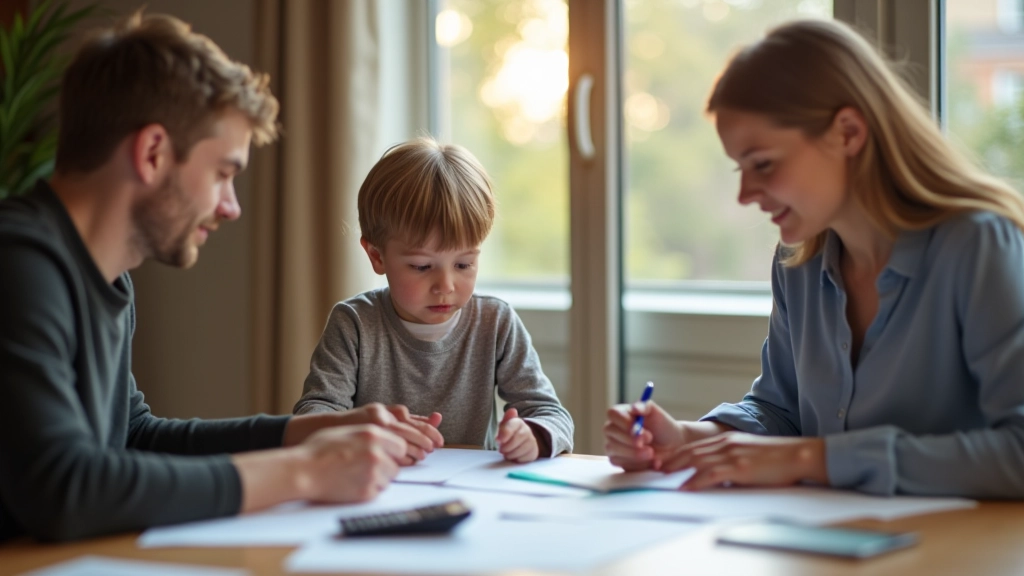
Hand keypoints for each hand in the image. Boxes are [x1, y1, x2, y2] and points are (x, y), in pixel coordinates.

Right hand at [234, 424, 407, 511]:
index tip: (386, 456)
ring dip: (378, 479)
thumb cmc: (318, 451)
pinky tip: (352, 484)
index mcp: (373, 434)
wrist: (303, 471)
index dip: (393, 453)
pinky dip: (369, 490)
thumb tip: (385, 441)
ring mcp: (372, 473)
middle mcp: (376, 453)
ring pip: (388, 480)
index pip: (400, 446)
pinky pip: (377, 492)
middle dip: (386, 468)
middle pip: (396, 465)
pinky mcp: (366, 492)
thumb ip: (369, 436)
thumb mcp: (346, 431)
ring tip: (356, 475)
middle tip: (368, 468)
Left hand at [496, 408, 539, 462]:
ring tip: (506, 453)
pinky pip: (525, 457)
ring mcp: (532, 441)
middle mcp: (527, 430)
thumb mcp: (504, 425)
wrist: (520, 442)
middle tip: (501, 450)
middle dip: (508, 446)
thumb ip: (506, 419)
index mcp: (517, 422)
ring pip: (522, 449)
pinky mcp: (534, 452)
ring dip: (511, 454)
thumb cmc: (509, 434)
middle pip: (519, 437)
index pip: (514, 424)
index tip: (498, 440)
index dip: (505, 433)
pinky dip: (517, 459)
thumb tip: (512, 410)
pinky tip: (514, 456)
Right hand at [603, 400, 684, 470]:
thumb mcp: (657, 413)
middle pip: (610, 432)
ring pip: (614, 449)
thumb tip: (634, 408)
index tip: (639, 427)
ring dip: (634, 453)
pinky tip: (651, 461)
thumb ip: (645, 407)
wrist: (673, 447)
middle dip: (630, 438)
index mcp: (621, 414)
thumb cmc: (663, 428)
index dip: (624, 421)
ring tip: (652, 453)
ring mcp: (613, 445)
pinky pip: (621, 463)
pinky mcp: (618, 461)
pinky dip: (639, 464)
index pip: (613, 414)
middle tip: (649, 440)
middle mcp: (613, 429)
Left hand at [658, 432, 826, 489]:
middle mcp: (726, 444)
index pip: (696, 446)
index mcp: (728, 440)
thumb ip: (731, 459)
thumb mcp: (748, 454)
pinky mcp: (739, 467)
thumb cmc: (776, 459)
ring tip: (663, 478)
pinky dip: (695, 481)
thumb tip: (718, 474)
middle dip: (671, 461)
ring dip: (678, 470)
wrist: (797, 455)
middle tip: (656, 469)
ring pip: (697, 461)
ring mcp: (732, 454)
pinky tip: (686, 487)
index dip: (677, 454)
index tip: (664, 460)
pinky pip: (711, 474)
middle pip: (691, 452)